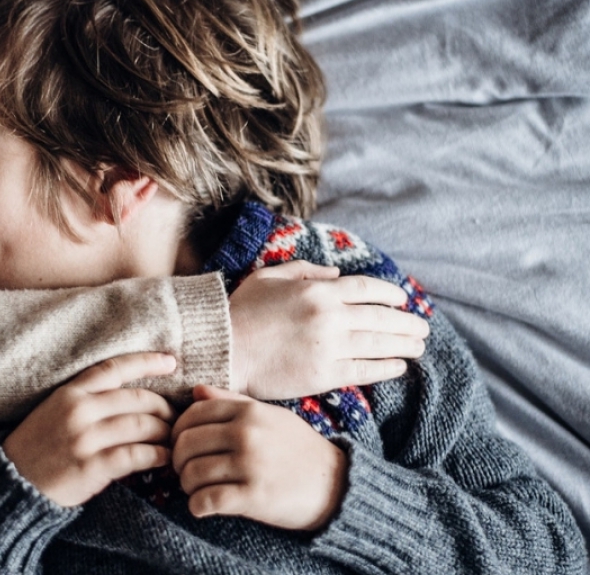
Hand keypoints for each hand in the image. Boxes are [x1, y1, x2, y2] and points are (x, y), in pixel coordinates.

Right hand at [3, 352, 176, 506]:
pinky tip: (163, 458)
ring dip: (164, 432)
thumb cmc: (40, 444)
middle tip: (176, 417)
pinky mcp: (91, 467)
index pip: (115, 368)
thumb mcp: (56, 409)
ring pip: (141, 426)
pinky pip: (135, 456)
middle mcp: (79, 410)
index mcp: (71, 392)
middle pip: (137, 399)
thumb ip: (89, 398)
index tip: (171, 362)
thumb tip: (134, 396)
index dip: (147, 362)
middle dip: (164, 408)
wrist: (13, 481)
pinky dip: (156, 456)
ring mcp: (85, 438)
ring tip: (172, 439)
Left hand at [172, 385, 347, 530]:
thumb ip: (232, 402)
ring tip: (193, 489)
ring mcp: (250, 465)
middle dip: (177, 460)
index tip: (180, 446)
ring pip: (192, 473)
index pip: (193, 414)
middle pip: (186, 443)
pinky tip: (201, 506)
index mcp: (248, 411)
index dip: (178, 432)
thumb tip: (196, 391)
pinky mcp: (254, 497)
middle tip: (183, 471)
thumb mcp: (269, 416)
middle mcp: (247, 434)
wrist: (336, 484)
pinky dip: (196, 506)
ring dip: (186, 485)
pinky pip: (207, 500)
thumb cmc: (297, 448)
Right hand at [228, 260, 428, 398]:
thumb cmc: (239, 312)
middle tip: (422, 327)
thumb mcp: (268, 277)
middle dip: (407, 322)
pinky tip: (399, 366)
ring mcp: (329, 346)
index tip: (404, 299)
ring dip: (404, 344)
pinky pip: (365, 370)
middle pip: (381, 317)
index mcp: (317, 290)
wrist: (222, 351)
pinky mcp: (324, 374)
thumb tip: (335, 273)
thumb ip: (304, 270)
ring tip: (419, 346)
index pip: (367, 288)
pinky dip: (387, 368)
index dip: (391, 294)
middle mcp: (329, 316)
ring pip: (379, 343)